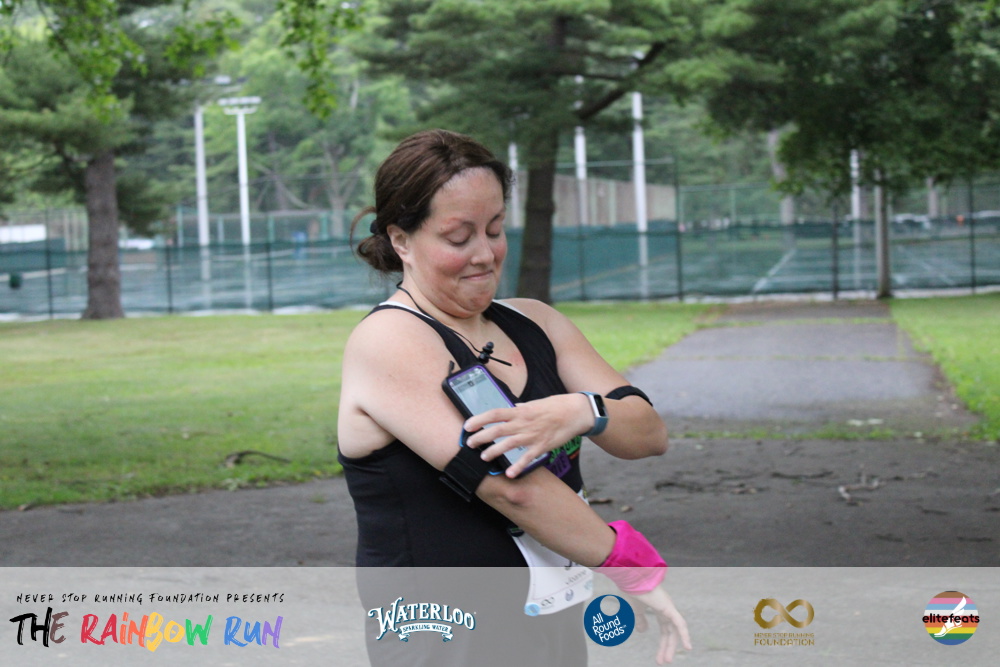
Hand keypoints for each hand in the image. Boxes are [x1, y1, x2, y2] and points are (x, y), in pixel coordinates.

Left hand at [463, 393, 591, 476]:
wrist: (575, 412)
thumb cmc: (556, 406)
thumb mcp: (535, 403)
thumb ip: (521, 408)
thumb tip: (512, 408)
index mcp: (520, 411)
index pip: (495, 414)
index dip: (479, 419)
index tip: (467, 426)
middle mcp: (524, 422)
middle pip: (497, 430)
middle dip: (481, 438)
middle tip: (469, 444)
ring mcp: (532, 435)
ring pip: (509, 444)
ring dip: (495, 451)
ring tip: (484, 457)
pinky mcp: (542, 446)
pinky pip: (527, 458)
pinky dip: (518, 466)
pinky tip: (510, 474)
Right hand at [627, 586, 691, 664]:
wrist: (630, 577)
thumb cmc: (632, 589)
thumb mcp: (636, 609)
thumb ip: (640, 619)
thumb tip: (643, 631)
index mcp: (660, 610)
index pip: (665, 631)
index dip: (663, 645)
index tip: (658, 659)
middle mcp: (667, 610)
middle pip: (670, 633)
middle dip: (667, 648)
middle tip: (663, 662)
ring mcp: (669, 608)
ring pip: (675, 631)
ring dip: (672, 646)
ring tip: (668, 660)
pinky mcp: (668, 607)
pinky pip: (680, 623)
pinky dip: (684, 635)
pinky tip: (687, 647)